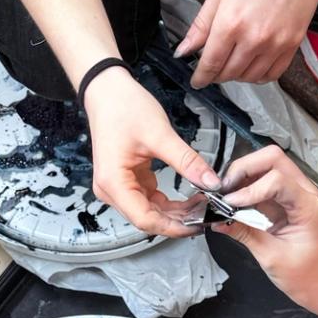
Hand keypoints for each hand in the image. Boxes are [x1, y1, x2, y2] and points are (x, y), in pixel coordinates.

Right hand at [81, 66, 221, 236]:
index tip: (199, 224)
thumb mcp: (160, 135)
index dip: (173, 227)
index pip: (145, 219)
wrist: (106, 90)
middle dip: (178, 220)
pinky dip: (169, 202)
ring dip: (176, 212)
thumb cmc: (122, 108)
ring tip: (203, 205)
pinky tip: (190, 198)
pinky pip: (150, 199)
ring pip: (150, 211)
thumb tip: (212, 182)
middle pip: (147, 218)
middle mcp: (111, 190)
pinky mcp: (127, 180)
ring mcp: (118, 187)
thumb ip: (187, 161)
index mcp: (114, 183)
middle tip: (208, 214)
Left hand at [175, 0, 317, 85]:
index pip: (210, 63)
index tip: (197, 79)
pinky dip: (260, 75)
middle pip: (229, 73)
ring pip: (250, 77)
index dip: (200, 76)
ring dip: (237, 75)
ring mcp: (277, 43)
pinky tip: (253, 64)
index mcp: (231, 22)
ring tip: (232, 63)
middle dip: (216, 74)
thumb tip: (185, 48)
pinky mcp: (294, 42)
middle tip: (212, 66)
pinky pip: (274, 73)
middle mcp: (254, 38)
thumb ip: (203, 23)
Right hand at [210, 146, 317, 310]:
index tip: (230, 204)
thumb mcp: (271, 257)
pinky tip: (234, 202)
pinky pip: (263, 182)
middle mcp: (304, 192)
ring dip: (243, 175)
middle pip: (272, 158)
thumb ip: (244, 233)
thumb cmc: (306, 276)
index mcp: (307, 206)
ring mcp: (295, 194)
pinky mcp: (285, 201)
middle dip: (244, 168)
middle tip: (225, 190)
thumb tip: (218, 219)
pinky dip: (246, 186)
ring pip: (267, 165)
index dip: (249, 189)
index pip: (276, 180)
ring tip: (226, 195)